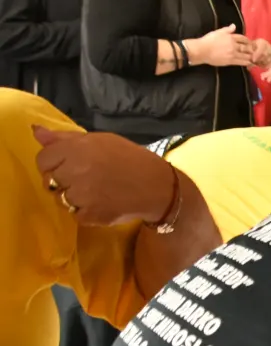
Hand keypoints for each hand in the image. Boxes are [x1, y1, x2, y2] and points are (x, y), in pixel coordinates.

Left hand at [34, 126, 176, 224]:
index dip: (54, 163)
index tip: (70, 165)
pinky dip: (86, 211)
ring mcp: (82, 195)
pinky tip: (103, 203)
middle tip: (86, 179)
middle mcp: (76, 171)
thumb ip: (66, 138)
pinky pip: (75, 214)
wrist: (159, 186)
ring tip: (96, 191)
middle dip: (63, 180)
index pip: (43, 160)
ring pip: (60, 199)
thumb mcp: (100, 141)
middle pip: (49, 180)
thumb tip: (36, 130)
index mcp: (77, 149)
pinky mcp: (90, 214)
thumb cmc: (130, 158)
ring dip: (74, 197)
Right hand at [188, 24, 254, 67]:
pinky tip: (250, 63)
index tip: (250, 42)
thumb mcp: (218, 32)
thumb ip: (227, 29)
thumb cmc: (208, 40)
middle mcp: (233, 45)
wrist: (202, 50)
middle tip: (255, 51)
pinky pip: (241, 62)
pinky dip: (246, 62)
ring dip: (250, 56)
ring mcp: (232, 53)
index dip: (247, 40)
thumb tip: (234, 25)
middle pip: (246, 47)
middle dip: (251, 49)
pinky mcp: (230, 60)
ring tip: (254, 58)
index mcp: (230, 37)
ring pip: (245, 55)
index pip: (242, 38)